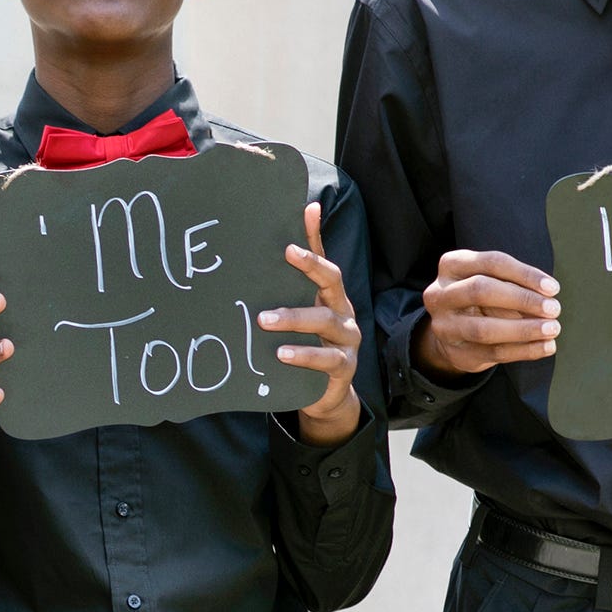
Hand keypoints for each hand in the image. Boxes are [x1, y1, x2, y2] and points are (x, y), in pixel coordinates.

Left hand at [270, 203, 365, 443]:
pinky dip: (304, 355)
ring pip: (325, 322)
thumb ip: (301, 276)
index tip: (297, 229)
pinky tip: (282, 354)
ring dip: (294, 319)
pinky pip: (326, 359)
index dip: (314, 244)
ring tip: (265, 321)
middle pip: (332, 283)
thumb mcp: (304, 312)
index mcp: (332, 296)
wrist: (325, 393)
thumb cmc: (310, 344)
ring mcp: (347, 340)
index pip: (325, 263)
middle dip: (309, 270)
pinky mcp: (344, 368)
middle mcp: (343, 312)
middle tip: (283, 256)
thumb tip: (302, 218)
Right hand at [413, 248, 559, 378]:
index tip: (553, 288)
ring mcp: (444, 326)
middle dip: (522, 300)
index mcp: (452, 265)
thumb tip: (548, 299)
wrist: (453, 331)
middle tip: (554, 309)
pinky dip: (524, 350)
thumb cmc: (482, 297)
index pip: (492, 263)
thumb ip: (516, 284)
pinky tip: (546, 347)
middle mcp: (439, 294)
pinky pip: (493, 353)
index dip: (525, 274)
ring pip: (485, 329)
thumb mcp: (494, 279)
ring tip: (552, 329)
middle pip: (481, 291)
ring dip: (524, 330)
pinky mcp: (455, 352)